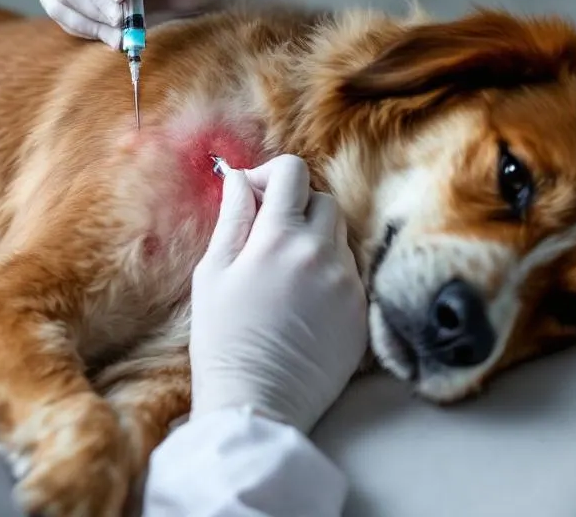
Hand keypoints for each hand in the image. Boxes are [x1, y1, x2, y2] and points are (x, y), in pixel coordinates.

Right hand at [189, 154, 367, 433]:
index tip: (254, 195)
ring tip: (283, 276)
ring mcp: (348, 284)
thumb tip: (238, 177)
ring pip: (339, 238)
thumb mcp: (213, 273)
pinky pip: (349, 274)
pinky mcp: (362, 313)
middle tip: (267, 235)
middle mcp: (322, 254)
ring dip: (314, 241)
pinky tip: (301, 303)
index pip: (292, 172)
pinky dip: (327, 275)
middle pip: (323, 200)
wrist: (258, 403)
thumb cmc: (223, 339)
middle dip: (296, 206)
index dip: (271, 174)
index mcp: (279, 238)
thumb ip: (231, 218)